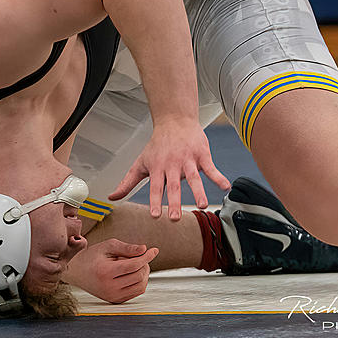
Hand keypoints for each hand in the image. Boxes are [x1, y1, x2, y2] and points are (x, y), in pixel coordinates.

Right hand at [65, 239, 158, 302]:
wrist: (76, 272)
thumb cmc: (92, 256)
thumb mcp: (107, 246)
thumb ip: (126, 247)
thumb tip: (144, 249)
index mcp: (105, 272)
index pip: (133, 265)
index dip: (146, 256)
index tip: (154, 250)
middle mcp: (109, 287)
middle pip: (139, 276)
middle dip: (145, 264)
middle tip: (139, 255)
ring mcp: (112, 296)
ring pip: (141, 286)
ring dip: (144, 273)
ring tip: (136, 264)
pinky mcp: (115, 300)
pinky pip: (136, 292)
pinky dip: (139, 282)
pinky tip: (133, 273)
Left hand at [108, 117, 229, 219]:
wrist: (175, 120)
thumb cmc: (157, 145)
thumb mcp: (141, 163)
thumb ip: (127, 182)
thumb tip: (112, 197)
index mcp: (157, 168)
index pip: (155, 187)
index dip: (155, 200)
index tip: (155, 215)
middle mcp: (172, 165)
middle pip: (174, 185)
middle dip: (175, 201)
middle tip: (175, 217)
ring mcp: (188, 160)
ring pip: (193, 178)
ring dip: (198, 192)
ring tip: (202, 205)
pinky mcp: (202, 155)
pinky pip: (210, 167)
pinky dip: (218, 177)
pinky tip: (225, 186)